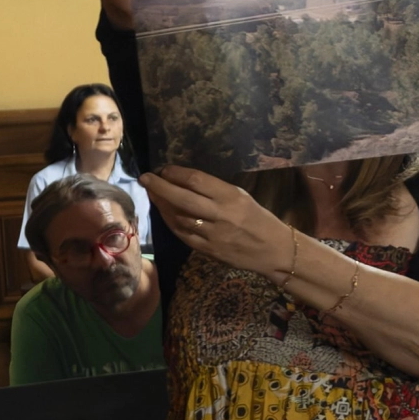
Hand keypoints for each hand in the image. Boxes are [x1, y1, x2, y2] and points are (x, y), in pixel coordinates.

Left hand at [139, 167, 296, 276]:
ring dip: (161, 205)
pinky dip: (170, 222)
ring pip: (178, 217)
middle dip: (159, 187)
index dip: (175, 173)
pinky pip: (182, 234)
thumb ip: (215, 190)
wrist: (273, 251)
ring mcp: (212, 234)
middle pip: (182, 198)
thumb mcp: (242, 197)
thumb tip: (185, 181)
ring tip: (152, 194)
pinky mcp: (207, 250)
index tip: (163, 169)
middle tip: (145, 178)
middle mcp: (220, 214)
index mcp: (231, 197)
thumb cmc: (259, 219)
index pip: (196, 180)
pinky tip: (163, 214)